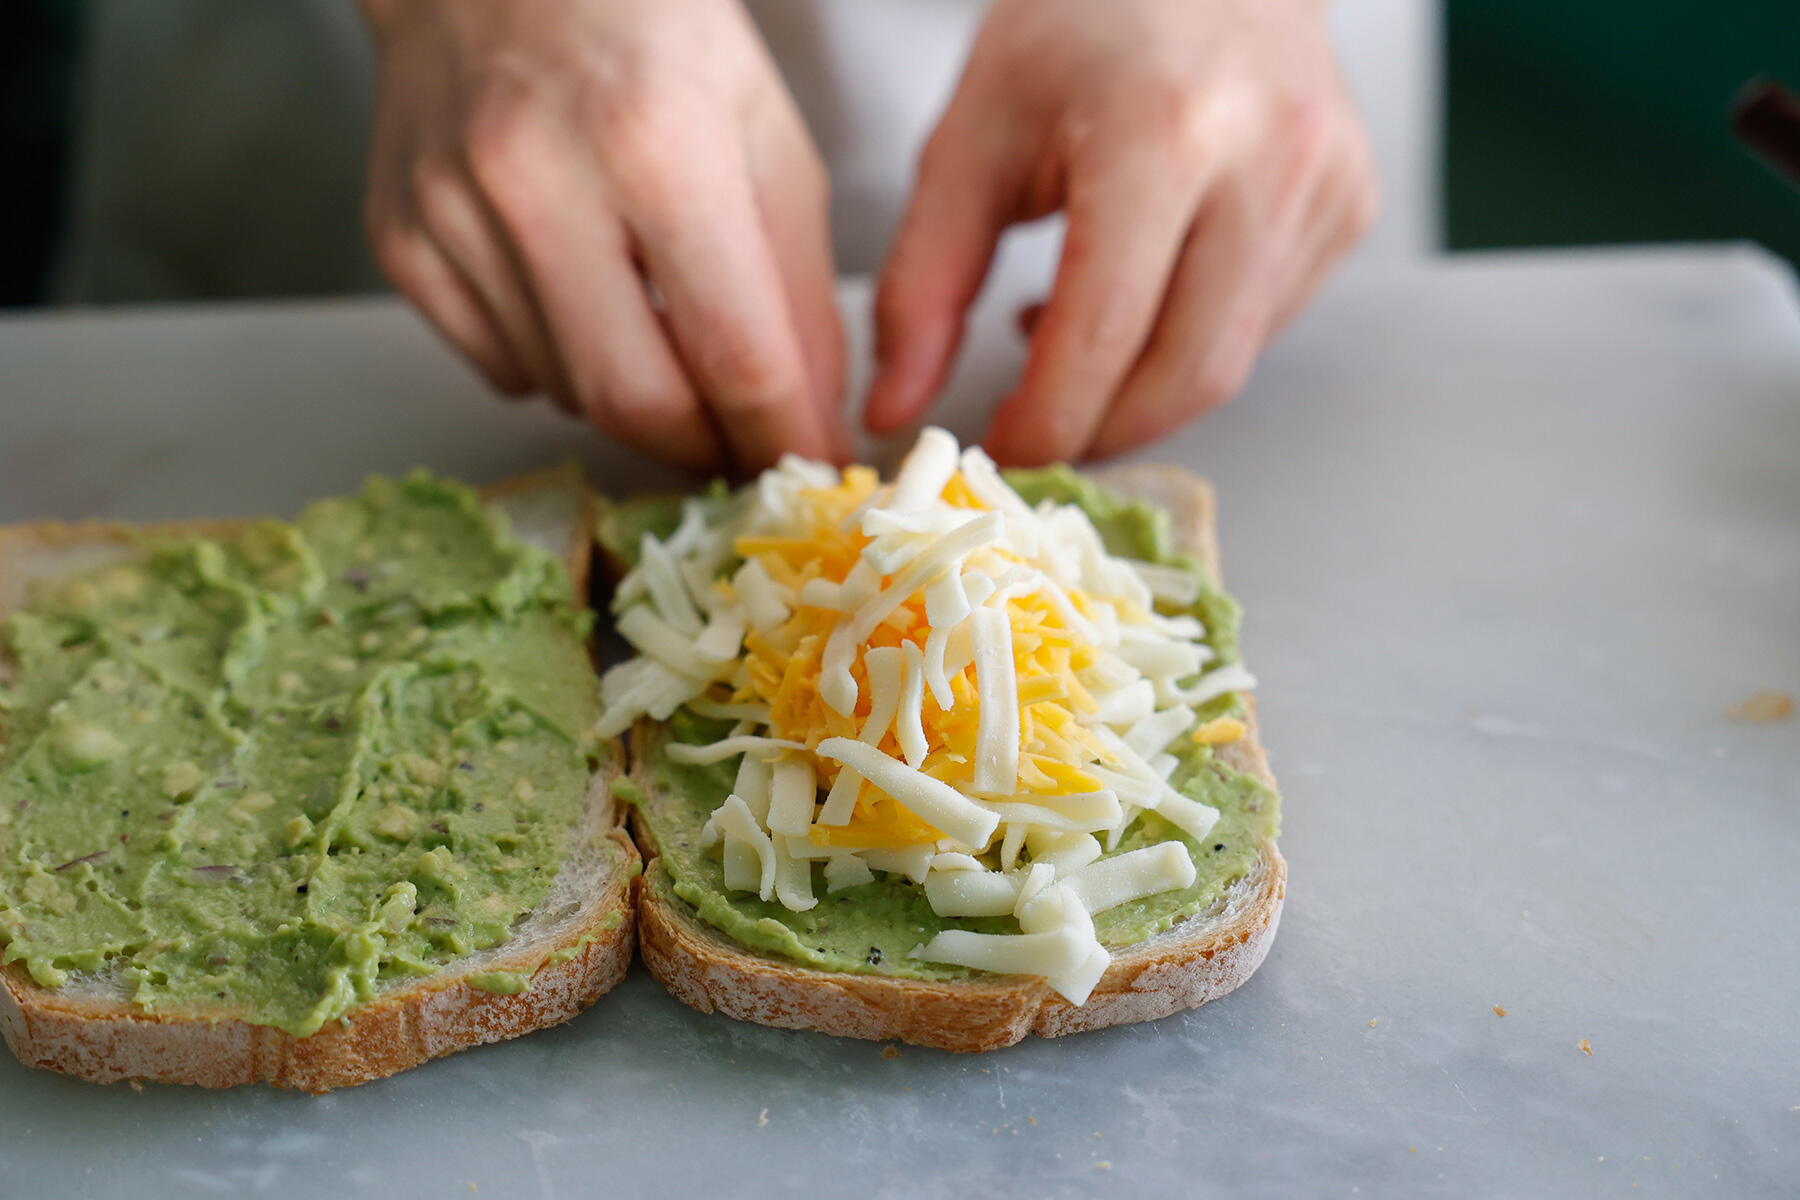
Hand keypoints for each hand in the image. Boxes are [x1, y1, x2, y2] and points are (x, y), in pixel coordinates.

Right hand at [359, 0, 845, 472]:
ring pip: (568, 394)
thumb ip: (799, 290)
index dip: (786, 439)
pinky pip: (502, 367)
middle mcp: (537, 182)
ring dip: (634, 396)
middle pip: (636, 404)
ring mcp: (452, 215)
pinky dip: (560, 365)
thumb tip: (813, 418)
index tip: (816, 469)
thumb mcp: (766, 134)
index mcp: (655, 143)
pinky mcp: (402, 240)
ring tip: (658, 325)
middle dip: (705, 448)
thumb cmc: (648, 27)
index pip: (736, 355)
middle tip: (742, 445)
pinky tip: (579, 294)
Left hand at [866, 0, 1378, 463]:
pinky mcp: (1350, 210)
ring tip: (1076, 346)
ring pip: (1232, 365)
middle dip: (1101, 432)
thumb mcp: (972, 137)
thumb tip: (891, 410)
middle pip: (1187, 375)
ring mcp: (1325, 187)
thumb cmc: (1079, 24)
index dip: (1045, 418)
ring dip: (1143, 395)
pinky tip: (1140, 299)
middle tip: (1036, 434)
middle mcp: (1267, 160)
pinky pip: (1264, 328)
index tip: (992, 447)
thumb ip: (925, 284)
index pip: (1104, 332)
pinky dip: (1189, 346)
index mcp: (1161, 132)